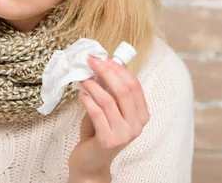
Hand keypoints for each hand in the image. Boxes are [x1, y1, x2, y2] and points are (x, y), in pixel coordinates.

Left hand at [68, 56, 148, 181]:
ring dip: (93, 85)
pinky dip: (87, 101)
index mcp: (141, 114)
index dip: (119, 69)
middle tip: (91, 62)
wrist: (91, 162)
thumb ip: (110, 92)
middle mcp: (137, 125)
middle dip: (106, 72)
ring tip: (82, 79)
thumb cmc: (99, 131)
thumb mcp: (109, 109)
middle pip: (123, 90)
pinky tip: (80, 95)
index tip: (104, 59)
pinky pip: (97, 113)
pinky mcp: (109, 140)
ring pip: (108, 101)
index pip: (134, 85)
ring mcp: (124, 134)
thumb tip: (101, 66)